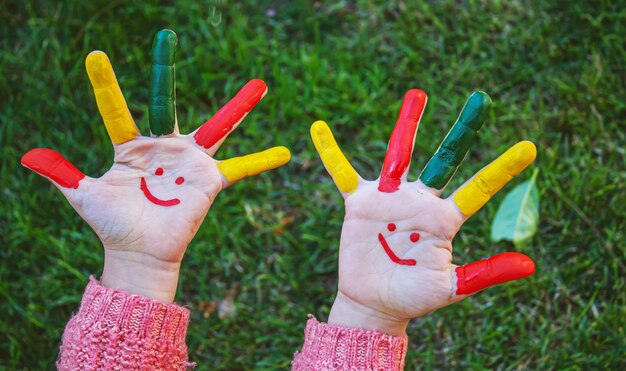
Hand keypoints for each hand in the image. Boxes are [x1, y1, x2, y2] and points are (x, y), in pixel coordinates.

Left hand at [21, 30, 289, 302]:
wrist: (140, 251)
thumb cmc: (112, 224)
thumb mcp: (84, 197)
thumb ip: (63, 174)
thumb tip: (28, 156)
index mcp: (131, 146)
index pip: (117, 109)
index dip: (105, 85)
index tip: (95, 56)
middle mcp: (163, 145)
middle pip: (164, 100)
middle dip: (163, 69)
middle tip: (166, 34)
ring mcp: (189, 160)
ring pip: (217, 126)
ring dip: (239, 106)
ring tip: (262, 85)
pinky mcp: (210, 180)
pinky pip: (241, 167)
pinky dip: (261, 161)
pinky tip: (285, 153)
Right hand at [311, 89, 535, 335]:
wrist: (374, 304)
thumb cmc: (414, 298)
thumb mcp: (451, 287)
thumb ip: (485, 272)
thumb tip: (531, 264)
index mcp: (444, 220)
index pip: (477, 189)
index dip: (502, 170)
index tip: (529, 148)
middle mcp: (421, 201)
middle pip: (445, 159)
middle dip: (463, 131)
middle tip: (482, 99)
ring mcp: (390, 199)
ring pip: (400, 154)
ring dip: (408, 126)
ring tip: (419, 95)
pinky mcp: (360, 203)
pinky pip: (342, 173)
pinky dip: (330, 152)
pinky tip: (319, 128)